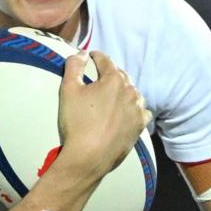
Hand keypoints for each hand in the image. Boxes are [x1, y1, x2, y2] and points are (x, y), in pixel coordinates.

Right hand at [57, 52, 150, 177]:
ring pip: (132, 92)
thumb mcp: (68, 90)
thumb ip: (74, 66)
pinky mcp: (140, 125)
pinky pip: (141, 111)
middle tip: (99, 77)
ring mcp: (138, 109)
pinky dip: (134, 108)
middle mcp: (130, 91)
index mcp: (113, 79)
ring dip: (123, 90)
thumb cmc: (77, 123)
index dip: (96, 57)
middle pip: (120, 75)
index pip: (105, 60)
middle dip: (110, 73)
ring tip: (112, 95)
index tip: (91, 57)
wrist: (89, 156)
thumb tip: (81, 54)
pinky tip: (126, 112)